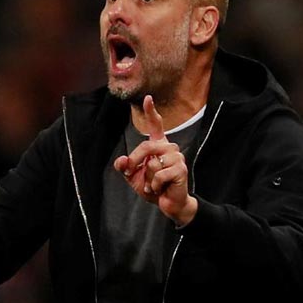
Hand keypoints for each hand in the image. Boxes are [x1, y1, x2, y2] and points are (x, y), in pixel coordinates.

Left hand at [113, 95, 197, 225]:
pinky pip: (158, 175)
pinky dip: (154, 185)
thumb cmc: (152, 187)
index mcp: (158, 146)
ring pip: (152, 164)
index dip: (151, 111)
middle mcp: (169, 148)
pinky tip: (160, 188)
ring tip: (154, 184)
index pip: (156, 125)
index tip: (148, 98)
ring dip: (147, 178)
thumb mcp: (133, 177)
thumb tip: (121, 161)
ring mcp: (177, 157)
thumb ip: (125, 167)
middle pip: (146, 146)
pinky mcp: (181, 169)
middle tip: (132, 174)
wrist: (168, 204)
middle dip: (135, 162)